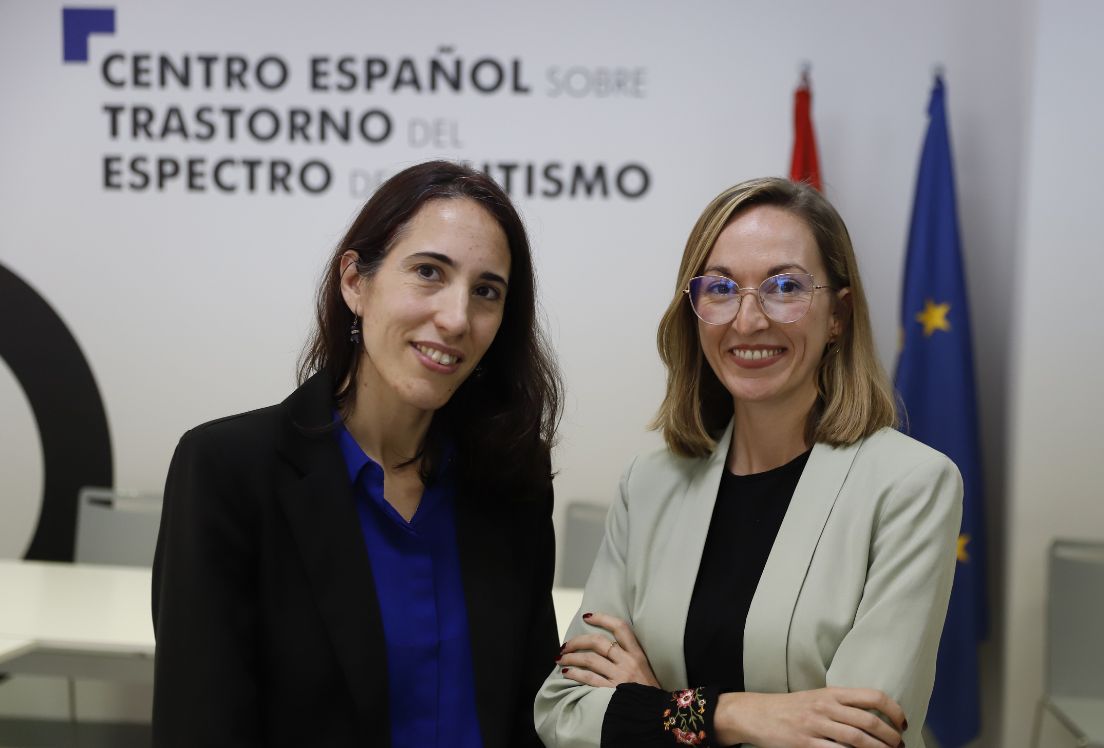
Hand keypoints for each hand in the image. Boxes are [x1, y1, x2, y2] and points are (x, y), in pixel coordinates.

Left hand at [557, 611, 660, 688]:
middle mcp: (628, 662)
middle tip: (566, 645)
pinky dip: (575, 674)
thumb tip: (605, 647)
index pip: (620, 628)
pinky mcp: (611, 691)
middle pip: (599, 642)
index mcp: (637, 654)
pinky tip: (567, 672)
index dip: (602, 618)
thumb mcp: (645, 667)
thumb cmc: (649, 691)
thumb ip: (629, 656)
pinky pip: (589, 678)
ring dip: (571, 657)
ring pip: (590, 659)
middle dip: (578, 641)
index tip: (587, 617)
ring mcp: (619, 676)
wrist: (657, 714)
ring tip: (561, 658)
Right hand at [714, 687, 905, 747]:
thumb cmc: (790, 708)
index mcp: (831, 693)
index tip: (903, 723)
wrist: (756, 714)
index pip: (872, 696)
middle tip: (899, 745)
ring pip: (857, 739)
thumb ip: (842, 704)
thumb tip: (874, 718)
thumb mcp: (816, 698)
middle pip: (869, 721)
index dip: (894, 710)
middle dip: (890, 736)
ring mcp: (815, 726)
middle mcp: (825, 707)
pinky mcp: (805, 744)